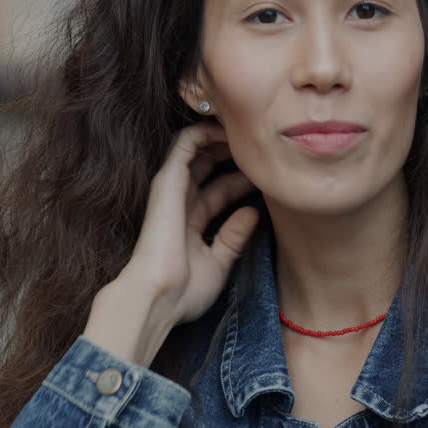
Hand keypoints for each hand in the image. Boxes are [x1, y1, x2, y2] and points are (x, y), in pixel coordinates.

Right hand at [84, 121, 258, 364]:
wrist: (159, 297)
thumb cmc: (184, 291)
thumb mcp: (218, 263)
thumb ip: (234, 237)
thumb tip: (253, 213)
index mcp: (191, 222)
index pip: (220, 191)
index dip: (244, 181)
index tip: (269, 176)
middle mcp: (181, 201)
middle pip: (209, 166)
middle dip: (234, 154)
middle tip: (262, 146)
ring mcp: (173, 189)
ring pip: (197, 149)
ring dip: (223, 137)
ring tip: (249, 130)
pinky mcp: (168, 179)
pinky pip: (185, 142)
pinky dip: (207, 131)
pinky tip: (232, 130)